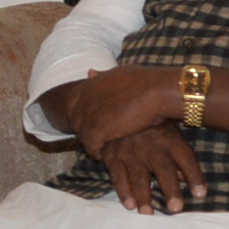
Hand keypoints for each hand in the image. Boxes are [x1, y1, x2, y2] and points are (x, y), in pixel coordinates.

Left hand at [45, 67, 187, 147]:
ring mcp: (88, 115)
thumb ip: (101, 76)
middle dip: (84, 128)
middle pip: (74, 120)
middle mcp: (84, 99)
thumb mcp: (118, 73)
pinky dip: (96, 152)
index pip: (72, 102)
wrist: (156, 91)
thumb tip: (90, 72)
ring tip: (101, 148)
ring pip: (81, 134)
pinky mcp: (96, 130)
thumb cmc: (144, 81)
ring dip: (90, 142)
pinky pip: (90, 146)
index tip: (94, 121)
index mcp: (88, 85)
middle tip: (97, 137)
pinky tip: (103, 155)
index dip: (82, 113)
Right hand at [95, 125, 200, 213]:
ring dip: (143, 196)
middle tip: (175, 208)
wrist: (120, 111)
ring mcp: (131, 150)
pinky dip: (123, 191)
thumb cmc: (154, 129)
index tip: (200, 194)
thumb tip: (188, 182)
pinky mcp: (112, 155)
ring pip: (139, 176)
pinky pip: (118, 175)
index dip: (194, 176)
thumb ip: (179, 161)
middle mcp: (151, 145)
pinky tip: (130, 205)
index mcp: (170, 139)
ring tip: (148, 213)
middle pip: (163, 169)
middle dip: (170, 188)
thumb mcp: (171, 137)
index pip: (186, 158)